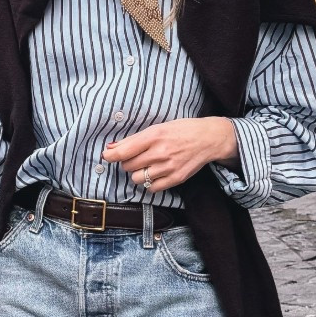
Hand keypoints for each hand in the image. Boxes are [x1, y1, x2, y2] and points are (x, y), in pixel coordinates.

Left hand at [103, 116, 237, 192]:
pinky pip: (152, 188)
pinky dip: (149, 184)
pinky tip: (155, 174)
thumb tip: (111, 148)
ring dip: (138, 174)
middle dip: (128, 163)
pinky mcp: (176, 178)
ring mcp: (168, 167)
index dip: (111, 155)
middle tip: (136, 158)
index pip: (124, 151)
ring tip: (146, 166)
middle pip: (128, 166)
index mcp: (154, 136)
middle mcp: (160, 152)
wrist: (208, 139)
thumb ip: (134, 139)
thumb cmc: (181, 130)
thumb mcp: (158, 128)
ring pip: (137, 179)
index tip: (108, 156)